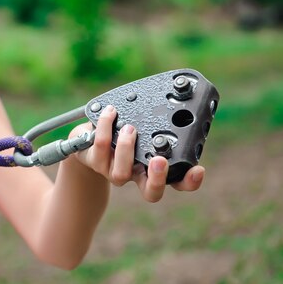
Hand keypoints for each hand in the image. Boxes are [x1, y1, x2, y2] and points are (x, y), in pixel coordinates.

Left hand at [72, 105, 203, 201]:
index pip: (178, 182)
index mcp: (153, 166)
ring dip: (126, 149)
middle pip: (151, 192)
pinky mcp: (94, 161)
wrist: (85, 141)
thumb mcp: (142, 124)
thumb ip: (157, 116)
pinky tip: (110, 112)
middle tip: (160, 161)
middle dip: (158, 179)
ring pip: (121, 173)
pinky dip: (106, 126)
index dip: (189, 181)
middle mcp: (136, 174)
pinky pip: (101, 147)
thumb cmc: (118, 130)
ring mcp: (114, 171)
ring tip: (129, 128)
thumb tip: (176, 91)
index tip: (197, 169)